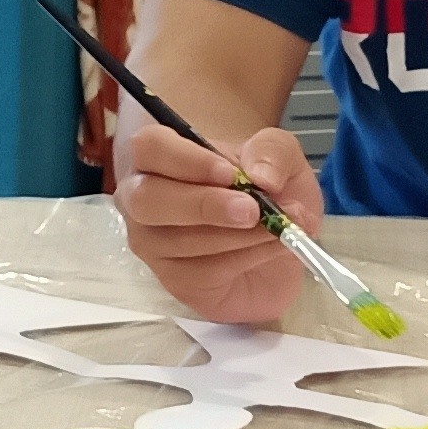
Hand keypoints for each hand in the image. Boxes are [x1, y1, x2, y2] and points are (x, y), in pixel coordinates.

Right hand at [109, 115, 313, 325]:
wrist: (283, 240)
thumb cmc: (269, 191)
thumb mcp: (283, 157)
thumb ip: (273, 152)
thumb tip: (260, 176)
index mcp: (160, 158)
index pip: (148, 147)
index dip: (184, 159)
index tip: (230, 173)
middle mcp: (143, 200)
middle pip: (147, 200)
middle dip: (203, 205)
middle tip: (251, 210)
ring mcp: (154, 244)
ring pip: (180, 241)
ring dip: (238, 235)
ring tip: (279, 228)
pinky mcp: (175, 281)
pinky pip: (204, 272)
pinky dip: (247, 258)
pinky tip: (273, 248)